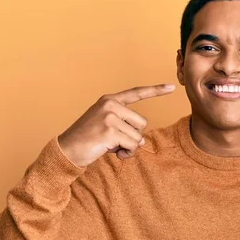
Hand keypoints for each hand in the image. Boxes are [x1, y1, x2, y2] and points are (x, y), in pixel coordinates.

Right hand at [57, 84, 175, 166]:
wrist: (67, 150)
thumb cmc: (89, 139)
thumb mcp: (107, 126)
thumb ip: (126, 127)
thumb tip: (142, 141)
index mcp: (109, 100)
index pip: (136, 93)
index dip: (156, 90)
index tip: (172, 87)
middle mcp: (110, 105)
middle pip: (142, 123)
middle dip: (132, 136)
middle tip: (114, 141)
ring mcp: (110, 117)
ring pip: (138, 137)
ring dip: (128, 147)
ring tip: (110, 146)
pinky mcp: (110, 131)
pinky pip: (132, 146)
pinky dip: (125, 153)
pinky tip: (110, 152)